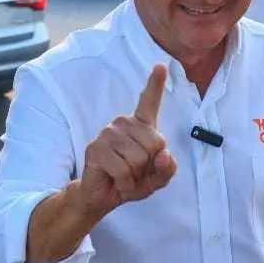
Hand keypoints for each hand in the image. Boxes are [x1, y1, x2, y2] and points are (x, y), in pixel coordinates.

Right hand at [72, 64, 176, 216]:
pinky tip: (115, 181)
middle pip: (156, 142)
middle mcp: (123, 124)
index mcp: (140, 127)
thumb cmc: (130, 182)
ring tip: (124, 176)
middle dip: (149, 166)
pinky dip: (125, 183)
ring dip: (135, 176)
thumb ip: (167, 169)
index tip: (161, 65)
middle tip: (134, 172)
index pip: (149, 102)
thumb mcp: (155, 179)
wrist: (101, 197)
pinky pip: (124, 169)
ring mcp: (108, 134)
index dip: (155, 84)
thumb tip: (165, 156)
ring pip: (139, 158)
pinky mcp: (96, 148)